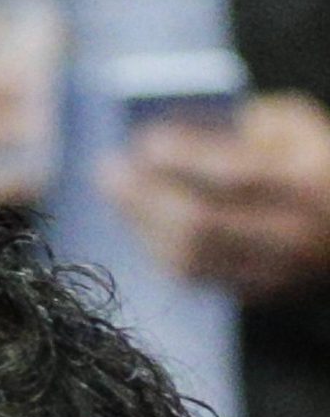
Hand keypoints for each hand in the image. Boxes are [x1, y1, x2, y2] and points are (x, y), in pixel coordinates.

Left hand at [99, 92, 329, 302]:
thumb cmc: (314, 159)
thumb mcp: (294, 125)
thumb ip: (242, 124)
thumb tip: (171, 134)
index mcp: (309, 182)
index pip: (237, 174)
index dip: (186, 157)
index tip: (144, 141)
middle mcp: (294, 233)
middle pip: (201, 223)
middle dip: (147, 195)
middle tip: (108, 170)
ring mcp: (276, 270)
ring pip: (190, 256)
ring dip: (142, 223)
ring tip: (117, 192)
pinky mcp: (258, 292)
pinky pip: (193, 276)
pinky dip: (158, 246)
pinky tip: (139, 221)